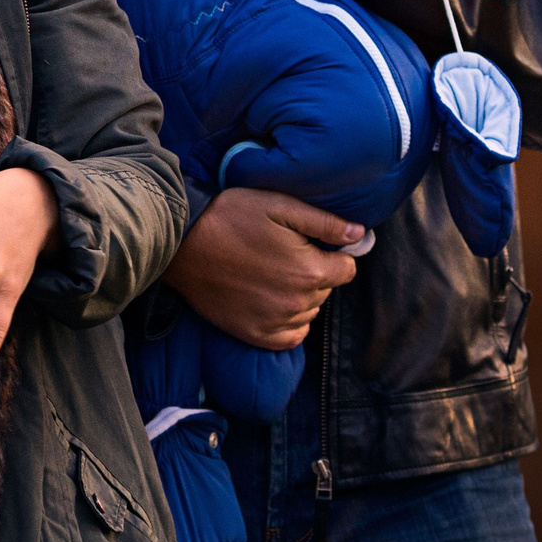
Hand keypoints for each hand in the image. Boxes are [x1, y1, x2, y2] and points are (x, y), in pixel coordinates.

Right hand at [162, 188, 361, 350]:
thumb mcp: (278, 205)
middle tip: (286, 252)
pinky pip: (290, 336)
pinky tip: (272, 300)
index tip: (312, 243)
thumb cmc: (230, 217)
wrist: (181, 244)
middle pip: (326, 290)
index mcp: (310, 270)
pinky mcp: (254, 335)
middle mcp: (298, 303)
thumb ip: (324, 221)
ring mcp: (275, 322)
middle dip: (315, 272)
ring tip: (273, 272)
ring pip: (309, 312)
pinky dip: (289, 322)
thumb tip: (360, 235)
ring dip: (301, 296)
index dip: (333, 254)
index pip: (347, 269)